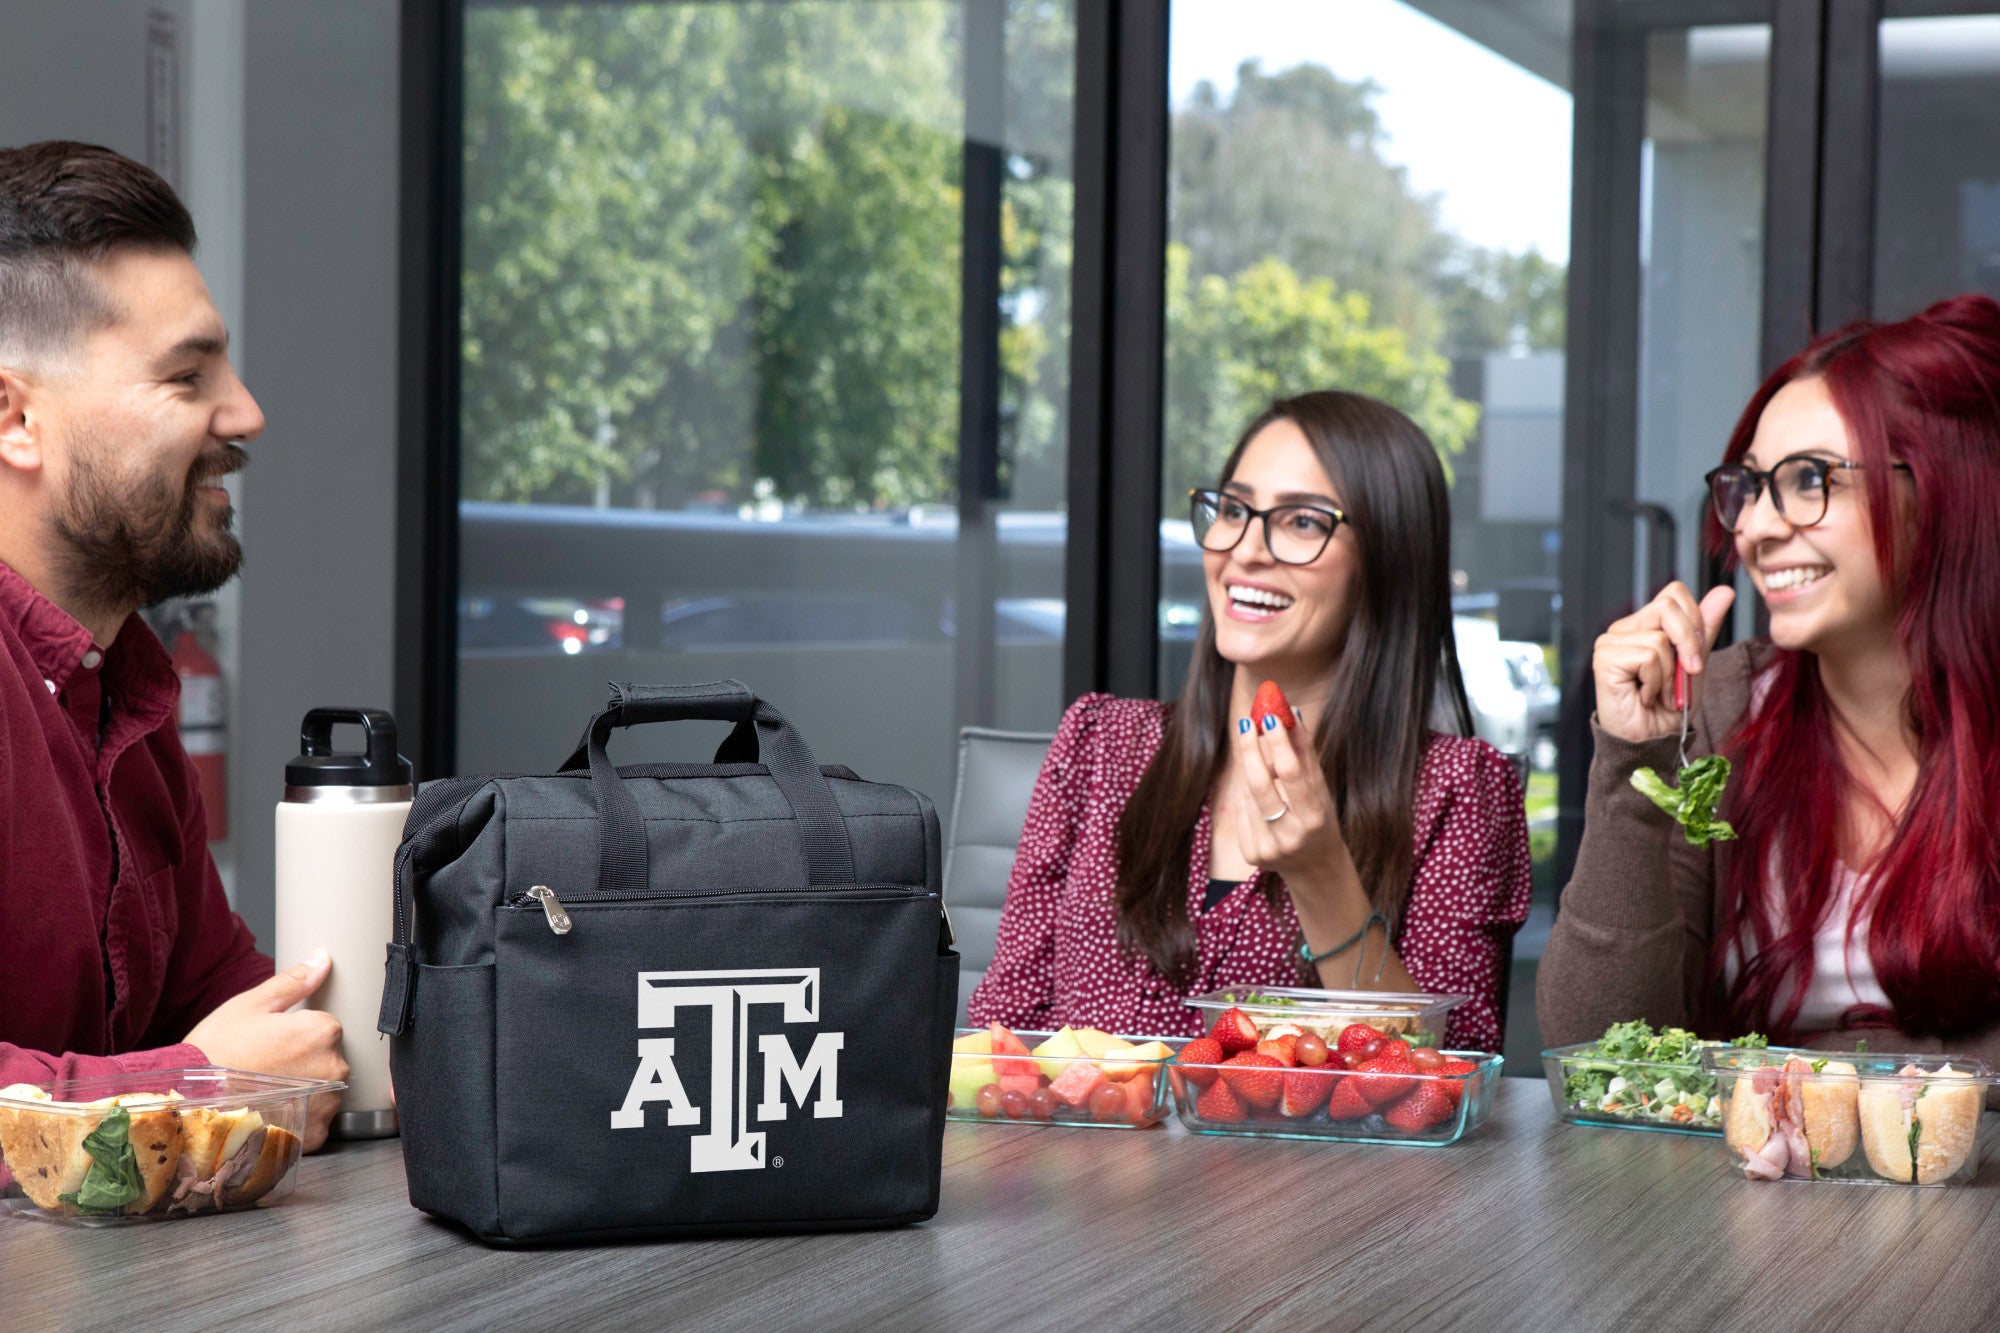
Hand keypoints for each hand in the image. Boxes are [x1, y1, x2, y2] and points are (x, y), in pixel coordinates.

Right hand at [185, 951, 347, 1151]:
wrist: (188, 1105)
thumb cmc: (216, 1052)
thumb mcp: (251, 1006)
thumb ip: (294, 982)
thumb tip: (322, 959)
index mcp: (322, 1031)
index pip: (326, 1026)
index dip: (297, 1033)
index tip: (273, 1042)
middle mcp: (334, 1068)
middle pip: (328, 1057)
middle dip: (304, 1060)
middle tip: (265, 1067)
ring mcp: (326, 1103)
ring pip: (324, 1089)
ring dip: (304, 1090)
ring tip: (265, 1091)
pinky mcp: (315, 1134)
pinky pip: (315, 1120)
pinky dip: (297, 1117)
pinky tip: (270, 1111)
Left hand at [1233, 705, 1350, 892]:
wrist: (1315, 867)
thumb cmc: (1320, 819)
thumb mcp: (1320, 789)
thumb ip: (1305, 753)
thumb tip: (1291, 712)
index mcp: (1313, 819)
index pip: (1291, 774)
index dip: (1278, 744)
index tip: (1268, 717)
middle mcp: (1290, 836)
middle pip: (1260, 784)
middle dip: (1251, 750)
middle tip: (1246, 723)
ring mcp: (1268, 848)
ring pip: (1248, 795)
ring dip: (1254, 775)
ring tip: (1264, 768)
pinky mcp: (1251, 855)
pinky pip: (1242, 812)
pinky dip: (1249, 799)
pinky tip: (1263, 803)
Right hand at [1592, 582, 1735, 743]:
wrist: (1653, 741)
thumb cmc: (1670, 707)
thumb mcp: (1694, 663)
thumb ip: (1703, 628)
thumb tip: (1723, 591)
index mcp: (1643, 625)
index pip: (1673, 594)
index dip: (1693, 620)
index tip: (1696, 655)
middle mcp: (1623, 629)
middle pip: (1668, 606)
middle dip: (1689, 643)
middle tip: (1688, 673)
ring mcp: (1610, 642)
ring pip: (1660, 637)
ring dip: (1671, 673)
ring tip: (1659, 692)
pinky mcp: (1605, 658)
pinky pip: (1648, 657)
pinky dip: (1656, 681)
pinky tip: (1644, 696)